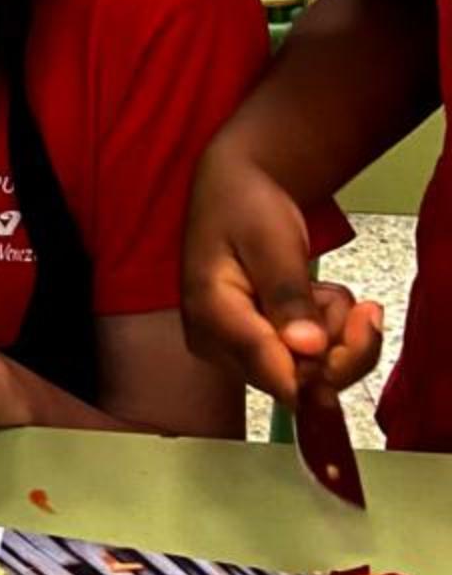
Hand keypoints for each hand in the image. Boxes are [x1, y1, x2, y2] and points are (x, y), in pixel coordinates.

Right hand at [182, 143, 381, 403]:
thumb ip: (287, 294)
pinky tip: (312, 301)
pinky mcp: (249, 351)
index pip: (275, 372)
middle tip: (359, 303)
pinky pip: (305, 364)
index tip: (362, 322)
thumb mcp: (271, 240)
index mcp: (211, 316)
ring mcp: (231, 351)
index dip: (327, 365)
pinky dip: (324, 337)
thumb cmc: (245, 207)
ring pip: (306, 375)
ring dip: (333, 337)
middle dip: (338, 345)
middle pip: (294, 381)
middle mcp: (215, 345)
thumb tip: (308, 349)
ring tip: (322, 290)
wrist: (232, 192)